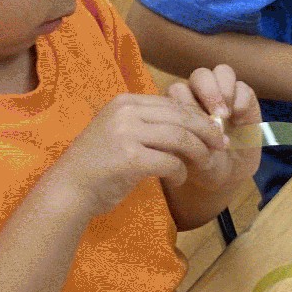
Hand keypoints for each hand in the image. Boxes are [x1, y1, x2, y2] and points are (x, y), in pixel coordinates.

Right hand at [46, 93, 226, 220]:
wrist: (68, 190)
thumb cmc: (98, 164)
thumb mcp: (122, 132)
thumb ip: (150, 124)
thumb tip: (194, 126)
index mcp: (124, 102)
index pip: (172, 103)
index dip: (198, 116)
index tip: (215, 130)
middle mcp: (125, 112)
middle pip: (182, 116)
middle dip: (208, 131)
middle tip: (222, 145)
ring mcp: (126, 134)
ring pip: (181, 138)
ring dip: (199, 152)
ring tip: (205, 163)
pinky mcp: (130, 158)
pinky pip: (171, 162)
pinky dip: (181, 172)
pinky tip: (179, 180)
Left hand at [167, 64, 259, 195]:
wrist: (227, 175)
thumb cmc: (201, 165)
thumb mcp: (186, 155)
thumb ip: (182, 135)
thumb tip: (183, 119)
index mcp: (180, 105)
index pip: (178, 89)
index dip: (187, 104)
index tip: (194, 126)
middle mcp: (201, 95)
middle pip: (201, 75)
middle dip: (209, 92)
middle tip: (219, 115)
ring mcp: (224, 95)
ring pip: (222, 72)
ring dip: (225, 91)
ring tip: (228, 115)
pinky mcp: (245, 99)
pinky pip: (244, 87)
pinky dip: (242, 100)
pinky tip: (241, 119)